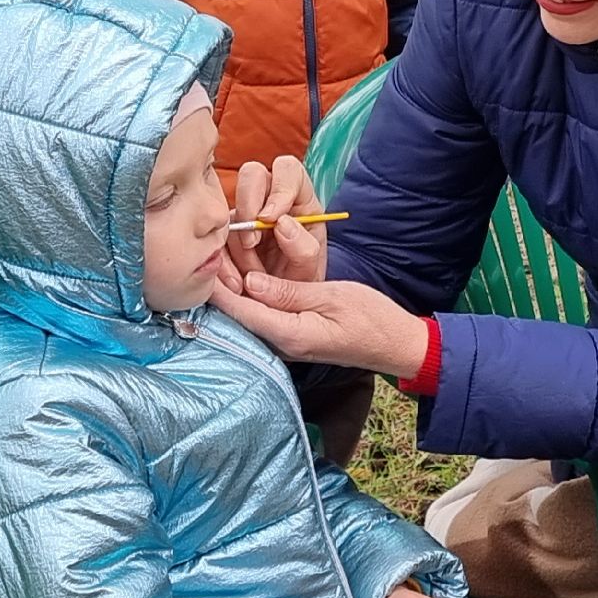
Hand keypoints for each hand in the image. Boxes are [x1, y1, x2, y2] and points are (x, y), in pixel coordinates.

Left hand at [209, 273, 428, 377]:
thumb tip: (250, 282)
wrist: (396, 344)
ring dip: (233, 288)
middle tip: (207, 253)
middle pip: (239, 313)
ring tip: (219, 257)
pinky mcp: (293, 335)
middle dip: (221, 285)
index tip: (200, 264)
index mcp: (289, 334)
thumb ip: (288, 291)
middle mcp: (282, 342)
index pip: (242, 310)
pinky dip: (250, 295)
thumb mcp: (331, 296)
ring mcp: (287, 341)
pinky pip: (263, 315)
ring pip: (249, 313)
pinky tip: (244, 275)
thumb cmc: (371, 318)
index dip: (218, 288)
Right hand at [221, 156, 327, 292]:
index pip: (288, 170)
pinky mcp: (225, 235)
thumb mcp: (309, 270)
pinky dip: (222, 262)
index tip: (271, 218)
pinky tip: (235, 284)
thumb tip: (282, 224)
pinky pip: (214, 237)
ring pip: (230, 210)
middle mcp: (270, 201)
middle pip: (252, 174)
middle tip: (252, 242)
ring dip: (237, 247)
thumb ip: (304, 248)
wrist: (281, 310)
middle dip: (248, 206)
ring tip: (250, 277)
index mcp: (299, 199)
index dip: (278, 188)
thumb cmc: (301, 284)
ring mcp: (245, 215)